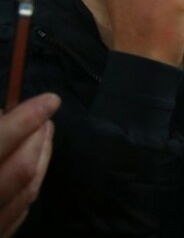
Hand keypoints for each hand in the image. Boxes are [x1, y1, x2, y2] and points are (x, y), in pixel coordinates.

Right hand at [0, 93, 59, 236]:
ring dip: (41, 158)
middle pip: (21, 168)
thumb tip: (3, 115)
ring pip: (27, 191)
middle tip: (46, 116)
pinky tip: (36, 166)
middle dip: (38, 138)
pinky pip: (19, 213)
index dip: (26, 119)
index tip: (50, 100)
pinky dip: (31, 184)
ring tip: (44, 133)